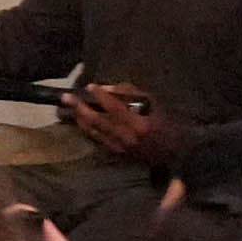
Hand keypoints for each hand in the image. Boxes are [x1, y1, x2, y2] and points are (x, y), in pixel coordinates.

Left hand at [60, 81, 182, 169]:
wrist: (175, 153)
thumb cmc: (168, 125)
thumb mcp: (154, 105)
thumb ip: (132, 95)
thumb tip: (109, 88)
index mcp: (138, 124)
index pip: (114, 107)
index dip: (101, 95)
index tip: (91, 85)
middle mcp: (125, 137)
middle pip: (96, 121)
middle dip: (79, 107)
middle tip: (66, 97)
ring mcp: (119, 148)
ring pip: (92, 132)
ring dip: (79, 119)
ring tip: (68, 108)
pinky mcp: (116, 154)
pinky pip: (96, 141)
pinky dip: (87, 130)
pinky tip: (80, 122)